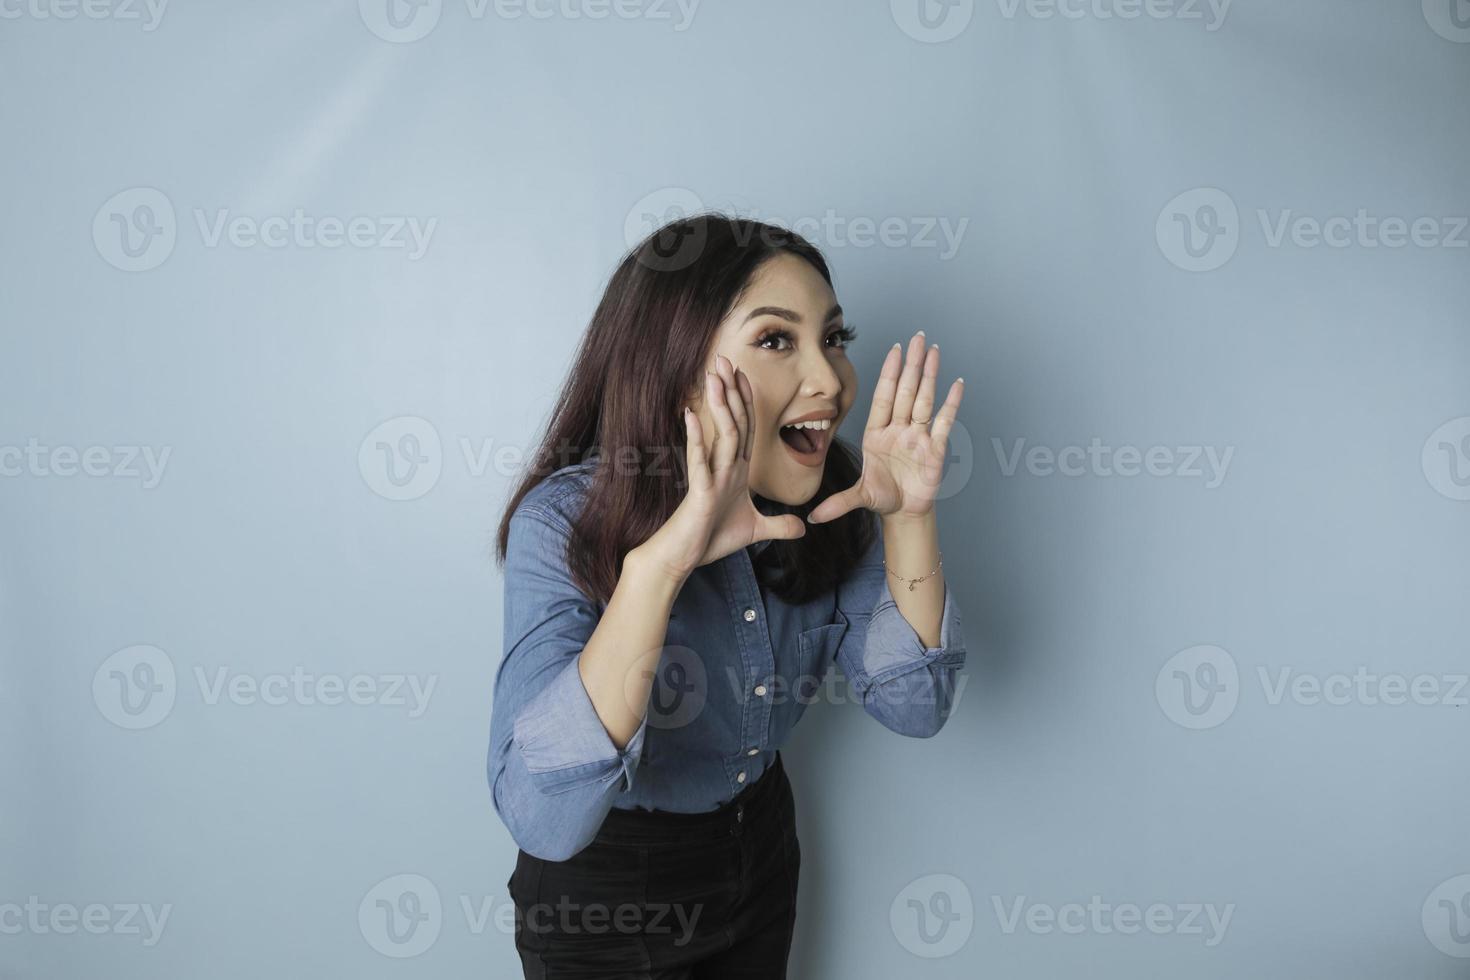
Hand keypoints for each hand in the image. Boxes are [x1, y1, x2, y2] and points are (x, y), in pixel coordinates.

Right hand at [637, 354, 806, 581]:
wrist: (681, 558)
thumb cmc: (709, 539)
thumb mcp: (754, 531)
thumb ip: (778, 525)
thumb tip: (803, 527)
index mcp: (734, 471)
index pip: (745, 429)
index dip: (746, 402)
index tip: (745, 374)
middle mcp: (721, 467)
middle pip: (732, 422)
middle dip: (729, 391)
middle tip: (724, 358)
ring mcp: (709, 476)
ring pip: (719, 434)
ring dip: (718, 404)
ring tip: (713, 375)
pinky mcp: (698, 492)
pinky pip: (697, 460)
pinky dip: (696, 438)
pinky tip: (692, 414)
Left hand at [807, 331, 963, 524]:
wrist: (904, 513)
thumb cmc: (882, 497)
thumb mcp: (859, 498)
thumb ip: (838, 504)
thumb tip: (812, 517)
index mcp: (877, 434)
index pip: (883, 398)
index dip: (889, 374)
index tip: (894, 351)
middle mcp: (898, 429)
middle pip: (906, 392)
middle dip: (912, 364)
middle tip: (917, 337)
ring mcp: (918, 437)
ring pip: (925, 400)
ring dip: (930, 376)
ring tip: (934, 351)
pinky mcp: (936, 449)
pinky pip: (945, 422)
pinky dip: (951, 404)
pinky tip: (957, 384)